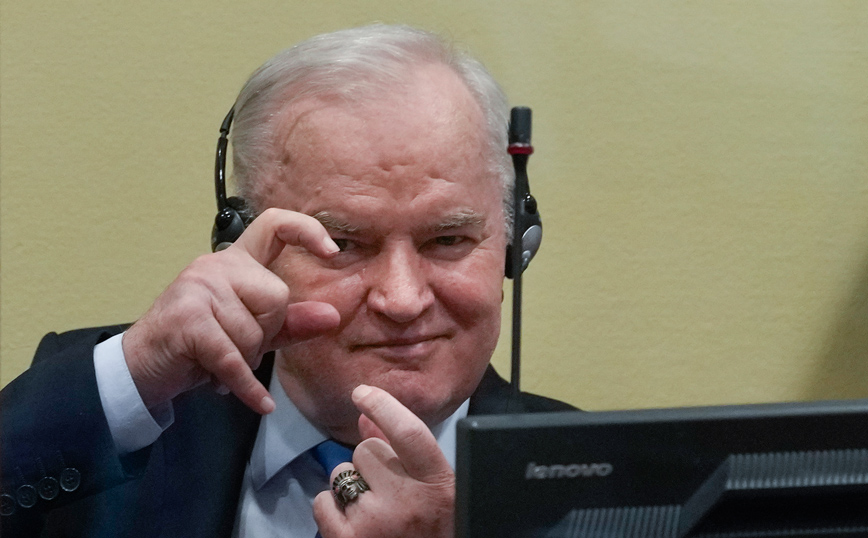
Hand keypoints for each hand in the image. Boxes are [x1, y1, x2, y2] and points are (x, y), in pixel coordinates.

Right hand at [122, 208, 340, 413]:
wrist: (141, 368)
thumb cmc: (199, 346)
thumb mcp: (252, 333)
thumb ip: (291, 323)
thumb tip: (333, 317)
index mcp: (236, 262)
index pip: (274, 226)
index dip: (306, 231)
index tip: (332, 251)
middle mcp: (216, 267)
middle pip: (277, 298)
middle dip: (265, 334)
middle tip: (235, 348)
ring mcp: (198, 289)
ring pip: (255, 332)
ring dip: (243, 361)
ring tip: (218, 363)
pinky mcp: (188, 320)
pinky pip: (234, 357)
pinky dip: (246, 386)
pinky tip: (259, 403)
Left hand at [313, 385, 454, 537]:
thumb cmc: (433, 527)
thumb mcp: (433, 487)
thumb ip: (402, 449)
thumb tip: (366, 415)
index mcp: (438, 482)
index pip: (409, 432)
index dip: (383, 406)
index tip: (362, 392)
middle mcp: (409, 500)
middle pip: (367, 448)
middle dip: (370, 462)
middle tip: (388, 489)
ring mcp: (376, 522)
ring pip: (342, 473)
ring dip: (351, 485)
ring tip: (374, 509)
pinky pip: (322, 500)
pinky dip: (330, 508)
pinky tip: (353, 522)